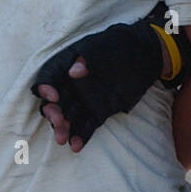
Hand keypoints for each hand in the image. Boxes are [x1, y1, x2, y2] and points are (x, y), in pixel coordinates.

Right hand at [31, 18, 165, 151]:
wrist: (144, 54)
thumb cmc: (120, 45)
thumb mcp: (104, 46)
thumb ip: (89, 58)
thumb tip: (74, 71)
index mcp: (67, 64)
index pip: (49, 77)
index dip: (46, 87)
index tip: (53, 97)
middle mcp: (72, 84)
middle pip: (55, 101)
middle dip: (53, 112)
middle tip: (58, 121)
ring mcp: (85, 99)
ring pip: (68, 116)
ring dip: (63, 128)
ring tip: (63, 139)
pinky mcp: (98, 111)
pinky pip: (86, 125)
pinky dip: (80, 136)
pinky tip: (75, 146)